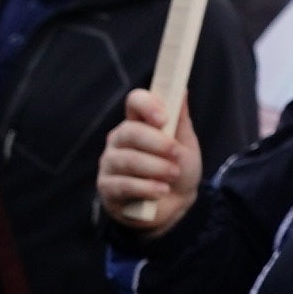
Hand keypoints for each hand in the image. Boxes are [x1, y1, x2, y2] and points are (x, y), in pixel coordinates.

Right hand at [97, 83, 203, 234]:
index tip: (163, 119)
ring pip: (128, 160)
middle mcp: (119, 139)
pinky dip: (147, 188)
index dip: (147, 105)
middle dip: (158, 144)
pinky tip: (161, 191)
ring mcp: (110, 163)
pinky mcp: (107, 188)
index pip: (135, 101)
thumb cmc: (177, 168)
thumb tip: (182, 88)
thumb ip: (180, 118)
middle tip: (176, 155)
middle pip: (130, 131)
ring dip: (156, 168)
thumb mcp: (185, 144)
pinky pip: (123, 185)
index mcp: (138, 122)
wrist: (174, 205)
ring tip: (172, 175)